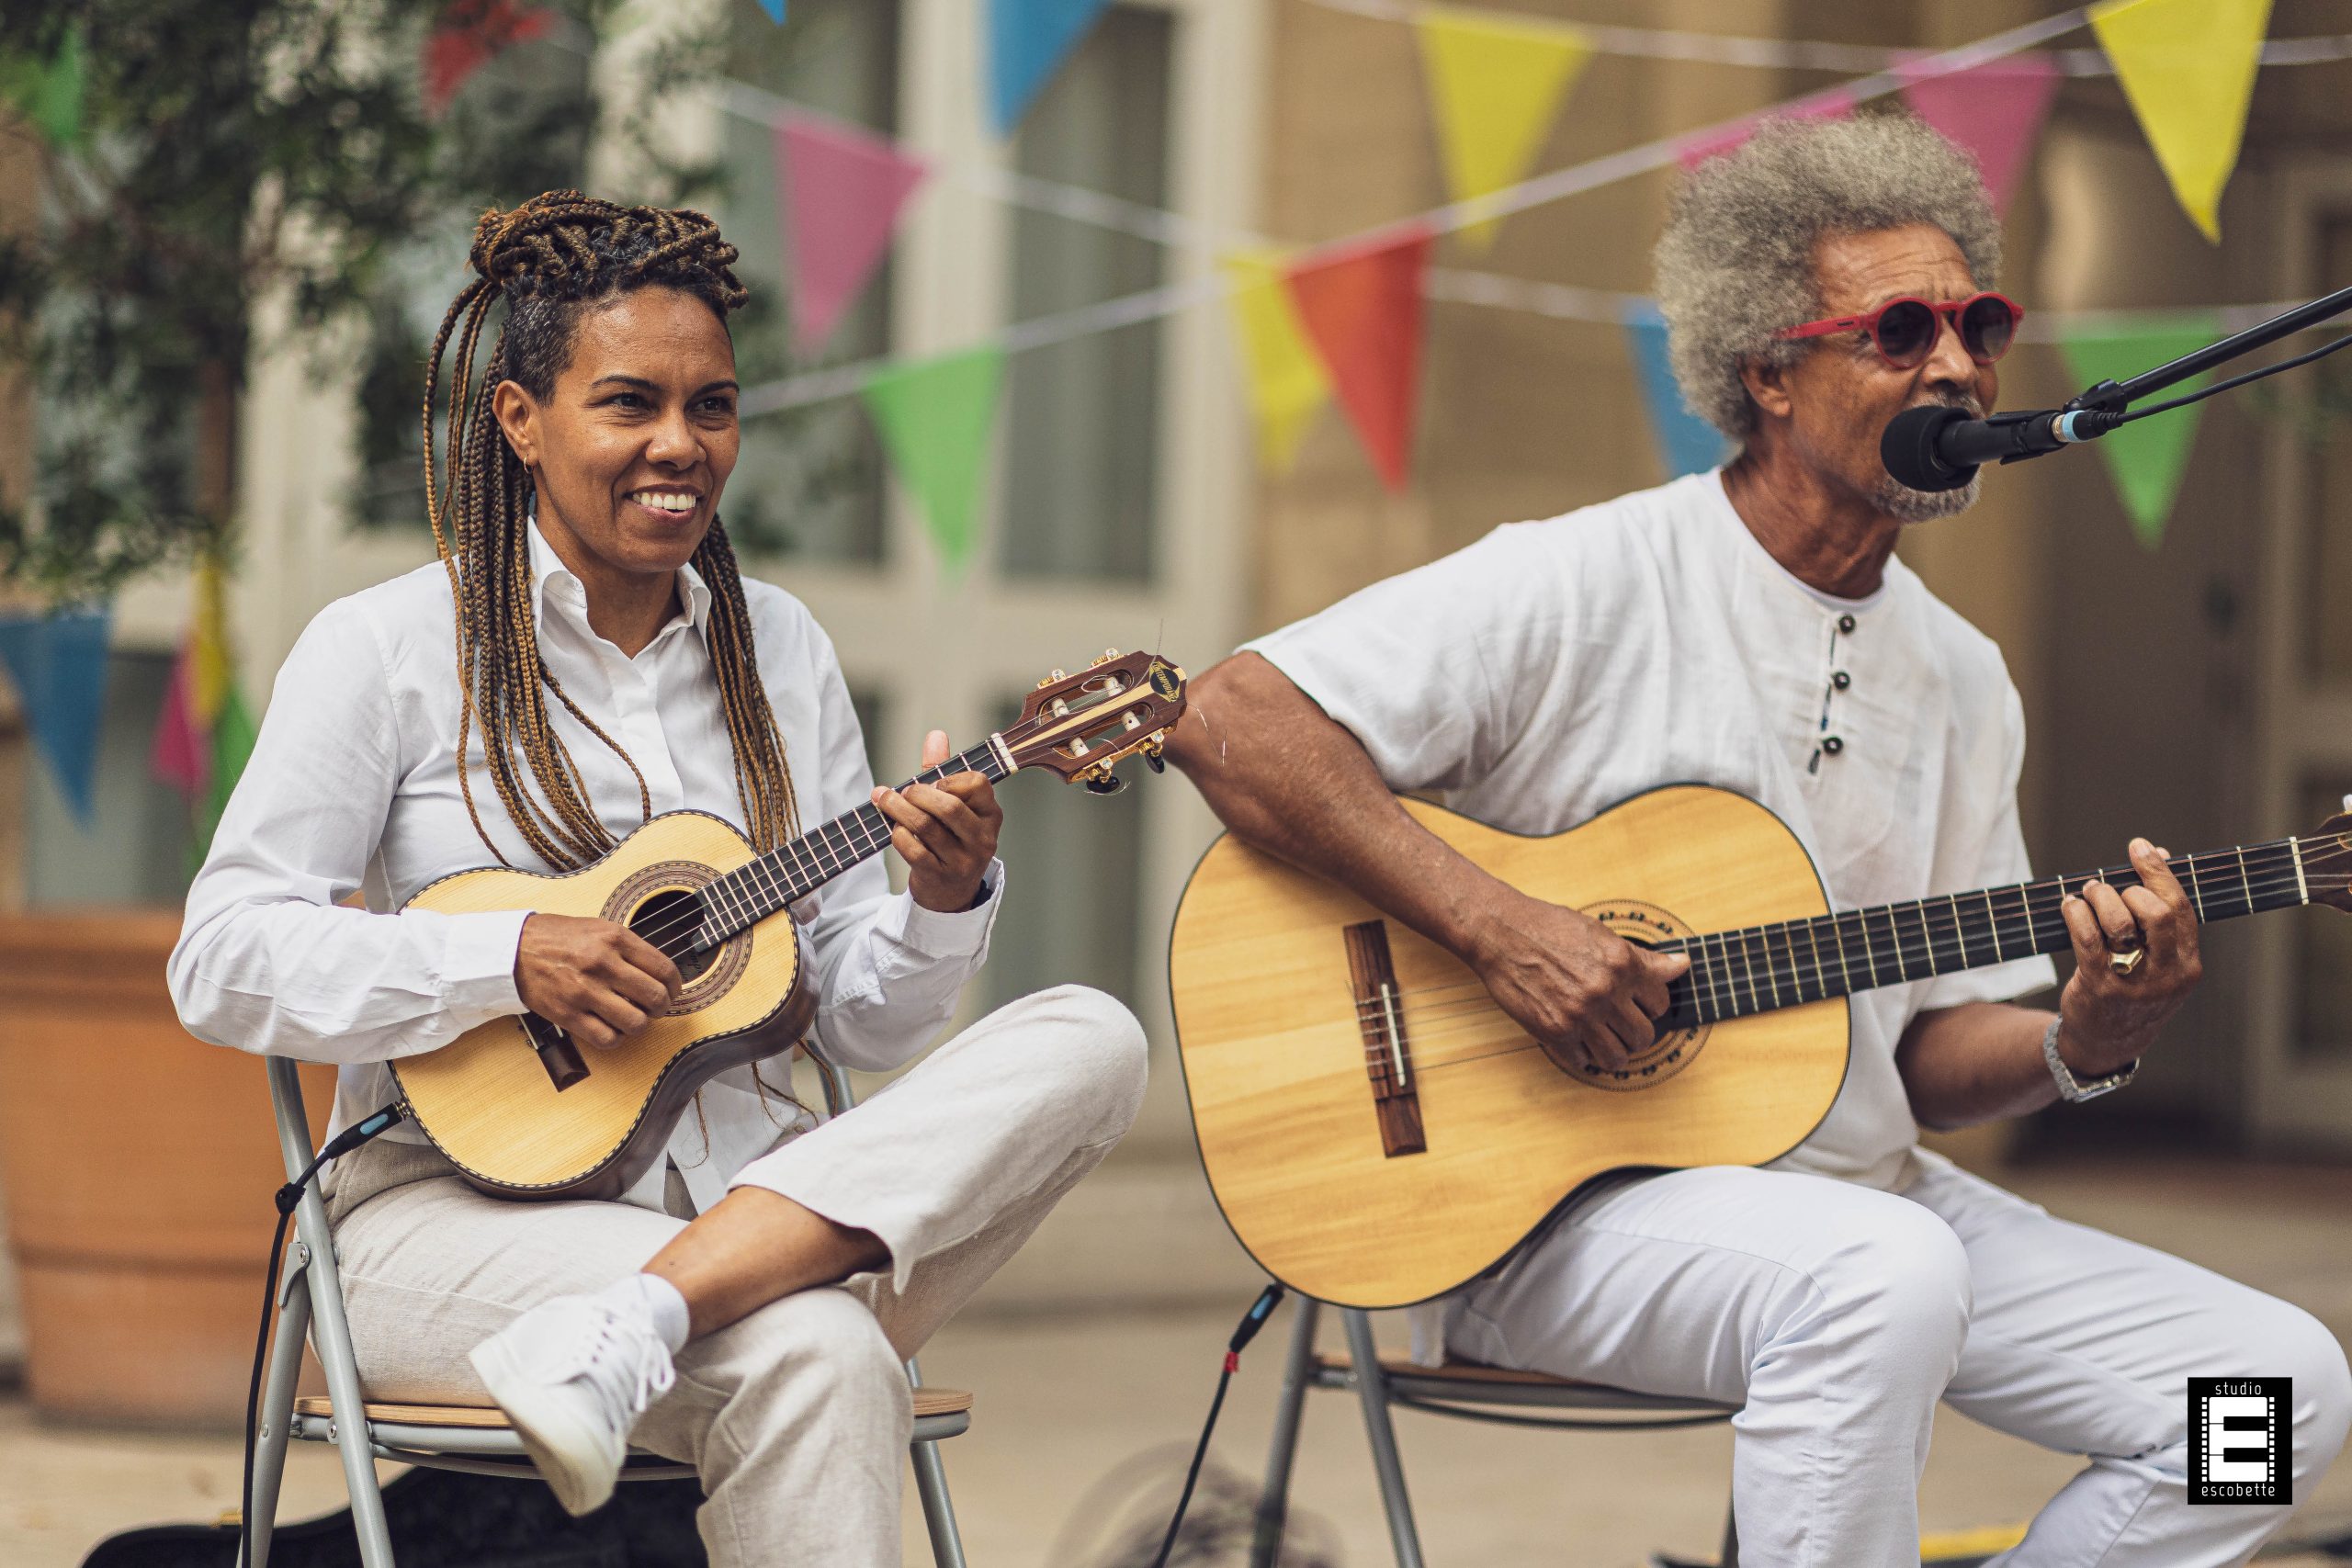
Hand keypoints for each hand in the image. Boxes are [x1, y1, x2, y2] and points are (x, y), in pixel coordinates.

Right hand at [513, 912, 683, 1050]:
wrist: (514, 948)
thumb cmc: (559, 938)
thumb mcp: (600, 928)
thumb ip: (630, 948)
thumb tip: (660, 974)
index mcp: (615, 938)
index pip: (664, 969)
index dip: (676, 986)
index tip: (672, 991)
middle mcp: (602, 963)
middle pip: (655, 998)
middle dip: (662, 1007)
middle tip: (655, 1007)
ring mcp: (585, 990)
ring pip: (635, 1022)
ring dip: (640, 1025)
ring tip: (633, 1018)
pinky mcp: (568, 1014)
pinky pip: (607, 1038)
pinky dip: (616, 1038)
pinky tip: (613, 1029)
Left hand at [874, 729, 1002, 912]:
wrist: (950, 891)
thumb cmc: (951, 838)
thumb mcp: (953, 805)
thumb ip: (943, 771)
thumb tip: (936, 734)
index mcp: (991, 815)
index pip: (978, 784)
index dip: (951, 778)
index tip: (933, 781)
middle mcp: (983, 838)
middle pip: (949, 806)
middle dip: (918, 793)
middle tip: (902, 791)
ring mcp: (963, 860)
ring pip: (926, 827)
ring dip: (899, 810)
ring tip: (884, 800)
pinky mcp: (941, 876)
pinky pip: (914, 850)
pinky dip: (899, 835)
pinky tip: (894, 829)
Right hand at [1466, 889, 1691, 1074]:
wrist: (1500, 933)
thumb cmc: (1549, 928)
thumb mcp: (1601, 935)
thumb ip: (1643, 957)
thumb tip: (1682, 965)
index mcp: (1622, 964)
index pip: (1660, 1004)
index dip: (1649, 1006)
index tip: (1635, 1005)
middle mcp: (1605, 991)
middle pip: (1644, 1036)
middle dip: (1635, 1033)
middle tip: (1619, 1025)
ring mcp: (1580, 1014)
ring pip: (1617, 1057)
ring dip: (1612, 1051)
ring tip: (1602, 1039)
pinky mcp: (1554, 1031)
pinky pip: (1582, 1061)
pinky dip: (1580, 1054)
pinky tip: (1574, 1037)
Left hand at [2055, 836, 2202, 1076]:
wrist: (2109, 1041)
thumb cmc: (2134, 986)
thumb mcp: (2159, 957)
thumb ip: (2161, 912)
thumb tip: (2159, 854)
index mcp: (2187, 964)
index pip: (2180, 909)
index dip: (2159, 873)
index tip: (2139, 848)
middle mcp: (2166, 975)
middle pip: (2156, 914)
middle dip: (2130, 889)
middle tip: (2109, 886)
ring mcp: (2133, 983)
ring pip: (2120, 924)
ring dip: (2100, 898)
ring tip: (2089, 894)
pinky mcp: (2100, 986)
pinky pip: (2087, 938)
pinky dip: (2076, 912)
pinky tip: (2070, 906)